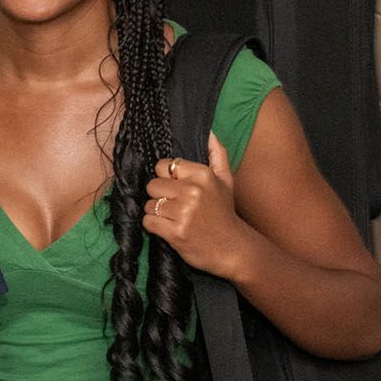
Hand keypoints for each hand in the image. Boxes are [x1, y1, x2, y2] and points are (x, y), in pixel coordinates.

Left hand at [141, 133, 256, 277]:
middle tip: (174, 205)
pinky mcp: (175, 233)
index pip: (164, 166)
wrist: (232, 248)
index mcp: (202, 175)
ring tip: (173, 217)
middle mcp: (192, 191)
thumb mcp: (226, 180)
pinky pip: (148, 221)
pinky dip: (154, 226)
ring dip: (156, 212)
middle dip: (159, 195)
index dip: (166, 177)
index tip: (176, 187)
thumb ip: (218, 154)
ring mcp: (184, 213)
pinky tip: (168, 228)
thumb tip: (209, 132)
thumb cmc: (225, 213)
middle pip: (152, 184)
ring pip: (149, 204)